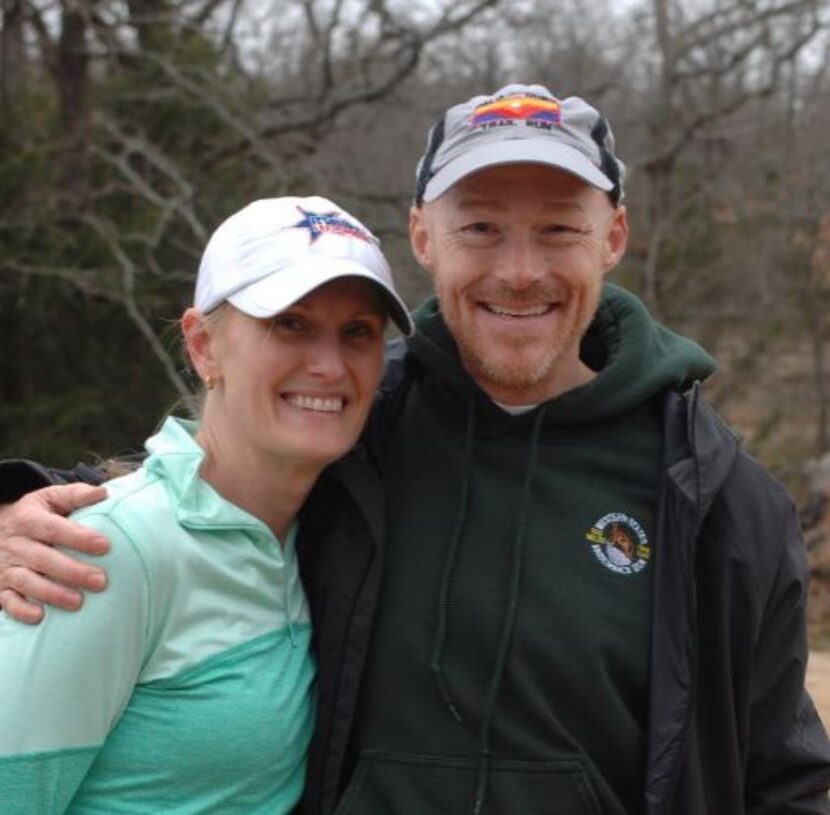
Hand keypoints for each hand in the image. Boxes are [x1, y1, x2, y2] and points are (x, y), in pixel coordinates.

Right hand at [0, 484, 109, 623]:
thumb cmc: (34, 514)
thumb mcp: (50, 498)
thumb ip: (76, 495)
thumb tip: (103, 493)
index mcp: (28, 519)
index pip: (54, 528)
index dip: (79, 537)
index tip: (105, 546)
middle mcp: (15, 544)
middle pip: (43, 559)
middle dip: (72, 571)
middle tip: (100, 581)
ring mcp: (5, 567)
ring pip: (26, 582)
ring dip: (52, 593)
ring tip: (78, 602)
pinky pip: (6, 601)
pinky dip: (21, 610)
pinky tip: (40, 617)